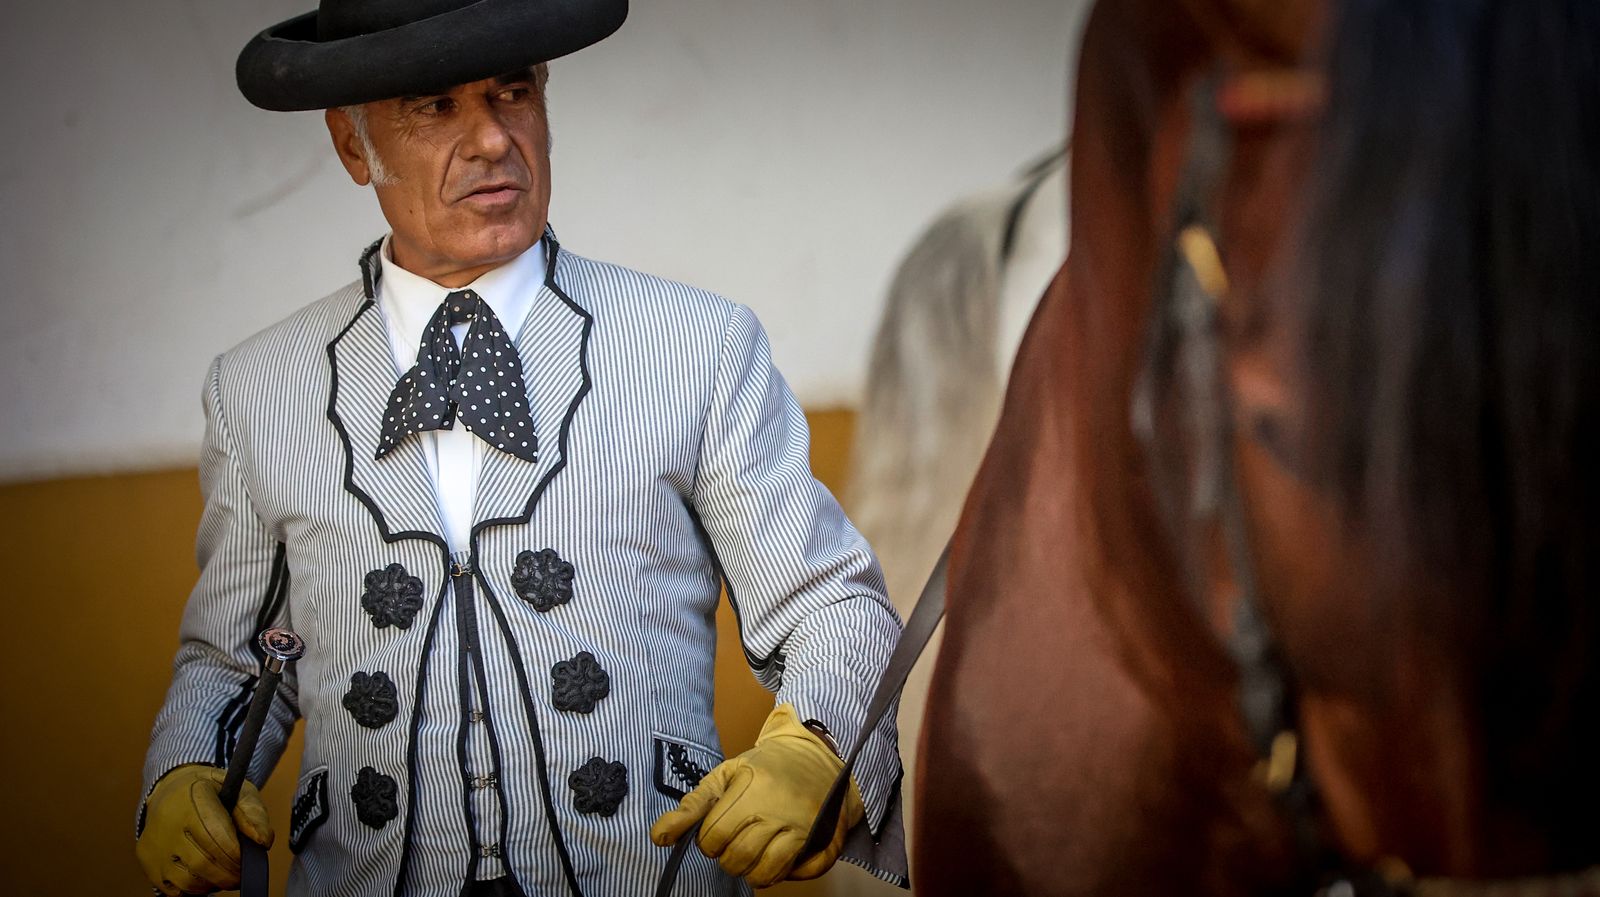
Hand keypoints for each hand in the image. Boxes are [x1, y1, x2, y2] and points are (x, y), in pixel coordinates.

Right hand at [136, 764, 273, 894]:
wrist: (170, 791)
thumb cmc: (211, 792)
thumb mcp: (237, 789)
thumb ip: (253, 814)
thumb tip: (263, 841)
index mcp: (192, 798)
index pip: (215, 835)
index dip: (236, 854)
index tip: (247, 858)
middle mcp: (168, 823)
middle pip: (203, 863)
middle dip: (229, 874)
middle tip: (241, 873)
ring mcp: (155, 845)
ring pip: (188, 880)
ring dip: (213, 883)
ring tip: (224, 872)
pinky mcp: (148, 863)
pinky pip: (174, 890)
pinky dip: (195, 889)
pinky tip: (205, 875)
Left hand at [650, 704, 863, 886]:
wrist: (815, 754)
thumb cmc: (764, 766)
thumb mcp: (725, 775)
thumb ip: (692, 806)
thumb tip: (658, 837)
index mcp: (750, 788)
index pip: (713, 837)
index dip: (708, 841)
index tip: (716, 832)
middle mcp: (777, 808)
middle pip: (737, 859)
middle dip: (727, 858)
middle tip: (734, 843)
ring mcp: (802, 825)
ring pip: (765, 873)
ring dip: (752, 872)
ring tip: (751, 855)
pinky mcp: (822, 837)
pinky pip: (795, 874)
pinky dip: (782, 875)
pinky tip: (775, 859)